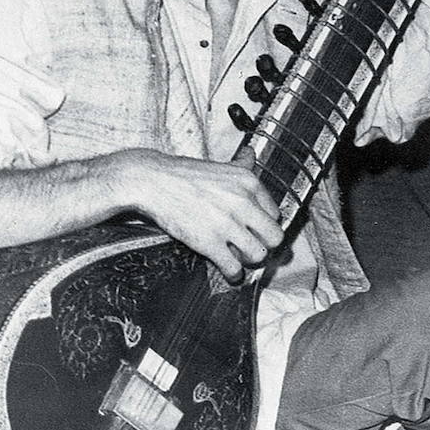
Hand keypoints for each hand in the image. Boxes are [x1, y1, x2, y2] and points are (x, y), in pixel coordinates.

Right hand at [113, 149, 282, 282]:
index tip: (258, 230)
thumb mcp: (221, 165)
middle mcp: (243, 202)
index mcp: (249, 183)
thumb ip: (241, 164)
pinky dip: (234, 274)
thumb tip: (250, 155)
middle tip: (254, 247)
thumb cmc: (184, 175)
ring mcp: (227, 224)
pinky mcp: (209, 242)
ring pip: (259, 255)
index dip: (265, 225)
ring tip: (240, 258)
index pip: (275, 214)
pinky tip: (229, 271)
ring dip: (250, 261)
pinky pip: (234, 267)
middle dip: (265, 245)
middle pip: (274, 237)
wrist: (153, 181)